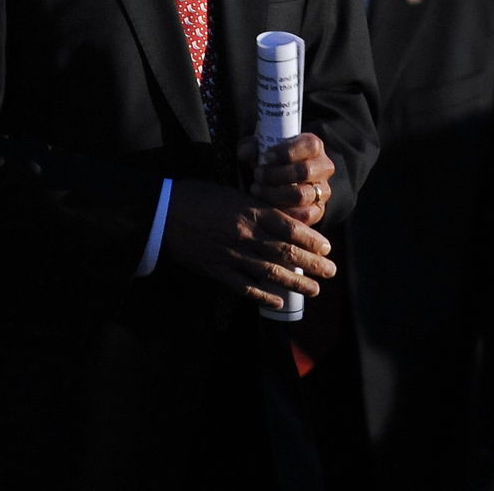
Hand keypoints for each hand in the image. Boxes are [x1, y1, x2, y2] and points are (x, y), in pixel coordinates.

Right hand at [163, 178, 334, 309]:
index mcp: (250, 211)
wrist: (162, 213)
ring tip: (315, 289)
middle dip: (312, 263)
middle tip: (331, 271)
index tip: (326, 247)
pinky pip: (245, 287)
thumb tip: (279, 217)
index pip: (290, 227)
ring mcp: (232, 255)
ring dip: (296, 282)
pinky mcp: (218, 270)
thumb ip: (255, 206)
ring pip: (271, 272)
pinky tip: (278, 301)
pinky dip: (264, 296)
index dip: (311, 239)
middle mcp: (246, 234)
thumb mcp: (231, 192)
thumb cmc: (197, 196)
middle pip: (286, 252)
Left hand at [238, 132, 333, 224]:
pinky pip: (304, 216)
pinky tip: (266, 205)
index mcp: (313, 146)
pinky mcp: (318, 211)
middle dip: (277, 175)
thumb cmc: (268, 159)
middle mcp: (324, 167)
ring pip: (301, 195)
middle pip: (305, 171)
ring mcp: (323, 190)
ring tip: (257, 189)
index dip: (287, 152)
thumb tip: (245, 152)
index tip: (266, 157)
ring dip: (275, 194)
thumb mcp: (258, 148)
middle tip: (257, 175)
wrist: (275, 179)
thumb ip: (250, 147)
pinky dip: (282, 212)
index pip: (309, 146)